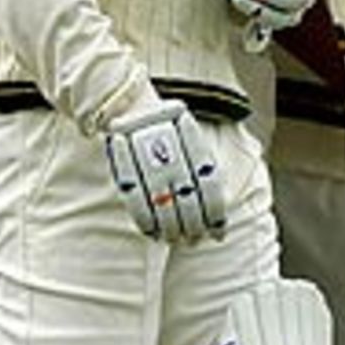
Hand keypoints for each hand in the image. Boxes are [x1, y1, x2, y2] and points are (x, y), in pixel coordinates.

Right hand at [105, 100, 225, 242]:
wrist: (130, 103)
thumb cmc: (165, 122)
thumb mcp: (190, 134)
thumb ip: (203, 166)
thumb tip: (217, 206)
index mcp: (192, 146)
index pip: (209, 188)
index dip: (214, 215)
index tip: (218, 233)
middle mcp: (172, 156)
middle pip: (189, 202)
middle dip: (194, 227)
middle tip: (195, 240)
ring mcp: (148, 163)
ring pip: (165, 207)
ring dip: (173, 230)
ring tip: (178, 240)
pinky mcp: (125, 169)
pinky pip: (137, 204)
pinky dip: (146, 223)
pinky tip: (154, 233)